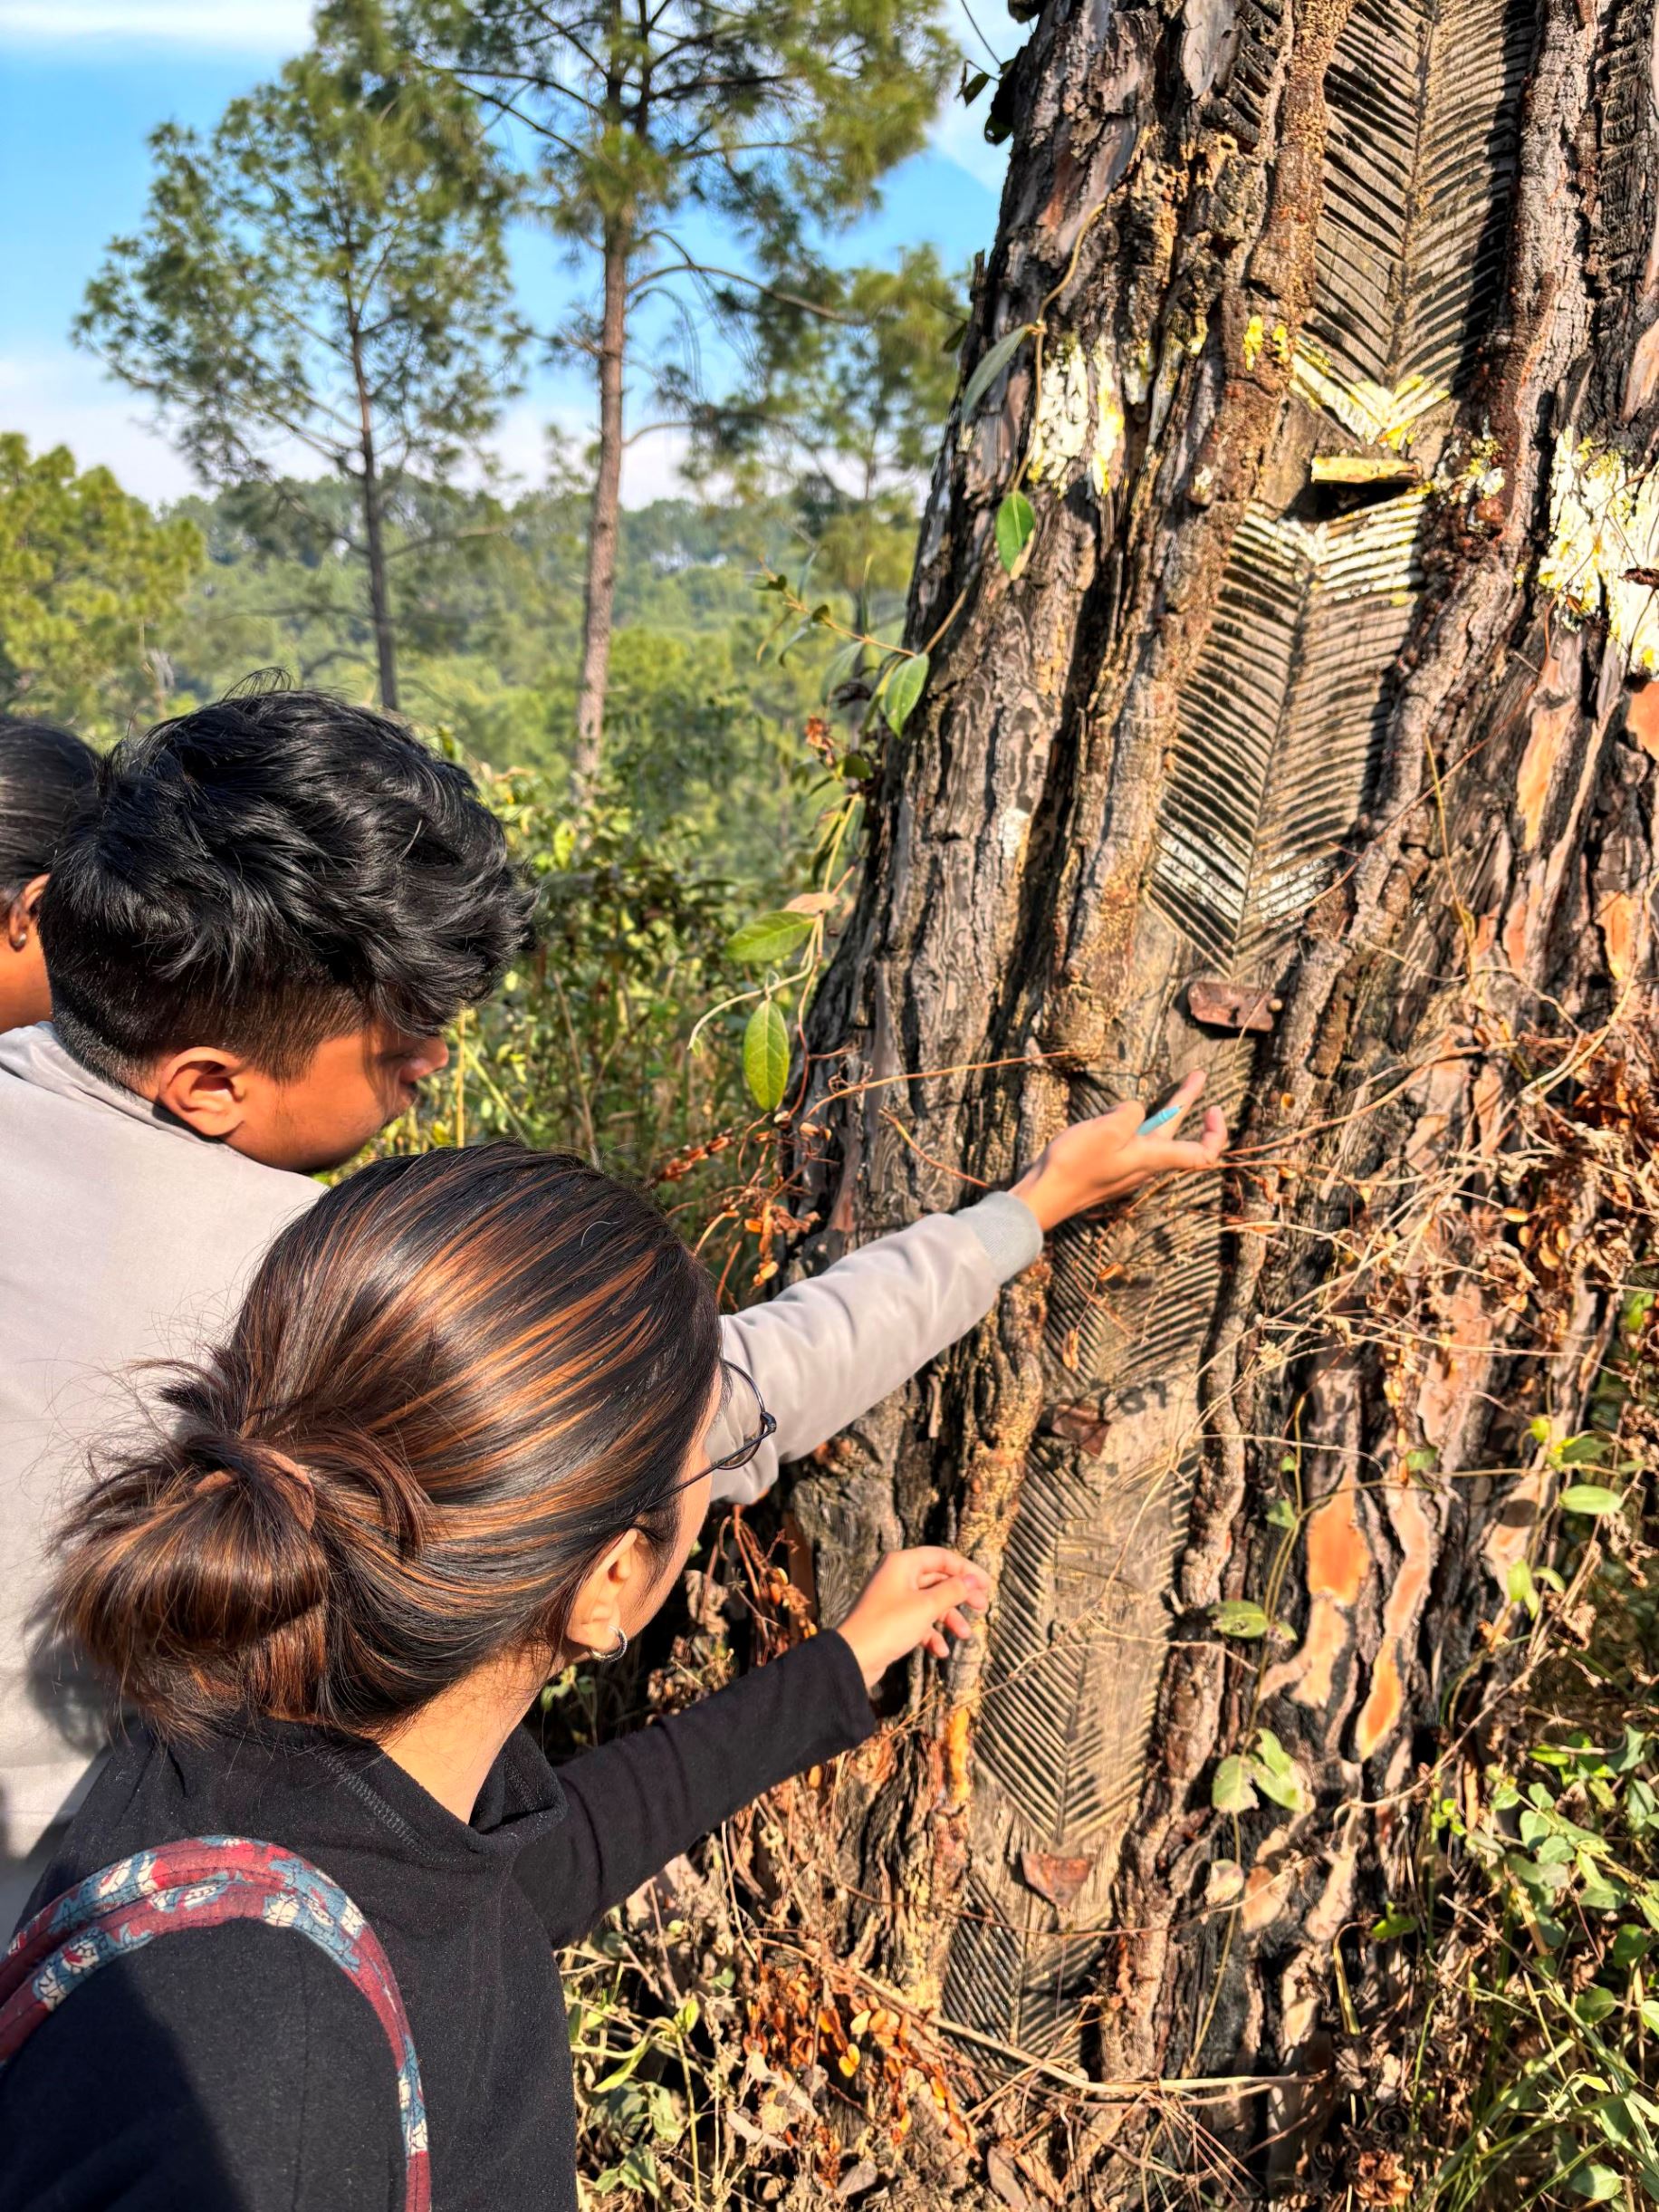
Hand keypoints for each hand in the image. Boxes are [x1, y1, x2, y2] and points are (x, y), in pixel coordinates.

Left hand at [834, 1547, 990, 1689]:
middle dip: (960, 1596)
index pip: (941, 1557)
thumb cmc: (890, 1625)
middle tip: (982, 1608)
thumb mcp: (927, 1606)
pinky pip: (917, 1622)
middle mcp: (897, 1576)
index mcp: (903, 1563)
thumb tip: (974, 1579)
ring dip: (948, 1619)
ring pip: (929, 1603)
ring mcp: (893, 1599)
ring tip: (964, 1636)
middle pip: (937, 1580)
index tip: (986, 1584)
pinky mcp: (890, 1621)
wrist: (854, 1657)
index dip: (966, 1569)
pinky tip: (940, 1652)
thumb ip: (953, 1591)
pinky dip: (931, 1634)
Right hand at [1010, 1070, 1226, 1231]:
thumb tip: (1135, 1111)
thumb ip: (1131, 1113)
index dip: (1215, 1134)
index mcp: (1152, 1158)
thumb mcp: (1107, 1130)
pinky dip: (1132, 1120)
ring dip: (1162, 1109)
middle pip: (1175, 1133)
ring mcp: (1125, 1165)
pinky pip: (1129, 1139)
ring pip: (1151, 1133)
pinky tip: (1117, 1111)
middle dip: (1186, 1101)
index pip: (1202, 1154)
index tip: (1212, 1108)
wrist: (1043, 1196)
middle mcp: (1144, 1164)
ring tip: (1164, 1087)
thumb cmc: (1075, 1166)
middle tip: (1198, 1075)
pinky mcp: (1108, 1164)